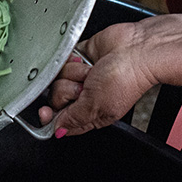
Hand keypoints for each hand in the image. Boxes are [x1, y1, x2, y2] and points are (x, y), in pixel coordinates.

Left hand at [37, 22, 157, 135]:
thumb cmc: (126, 80)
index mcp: (91, 114)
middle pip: (55, 96)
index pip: (60, 120)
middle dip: (67, 90)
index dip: (49, 117)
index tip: (45, 111)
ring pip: (57, 76)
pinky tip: (86, 60)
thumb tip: (58, 130)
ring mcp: (80, 75)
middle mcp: (84, 96)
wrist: (137, 50)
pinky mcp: (79, 56)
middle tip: (85, 87)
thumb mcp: (97, 107)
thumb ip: (74, 119)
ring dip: (73, 73)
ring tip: (92, 72)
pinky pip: (62, 58)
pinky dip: (72, 58)